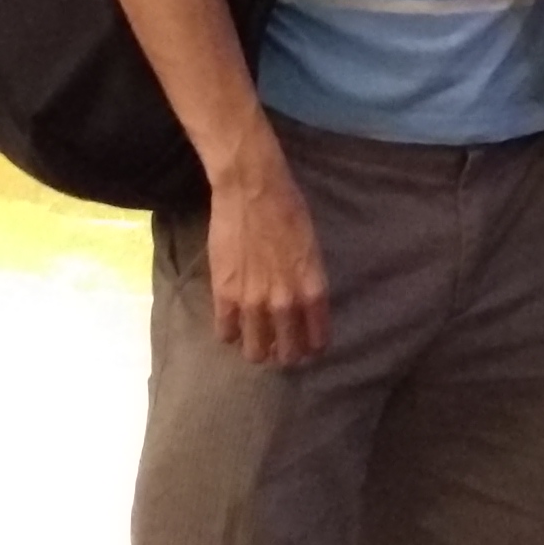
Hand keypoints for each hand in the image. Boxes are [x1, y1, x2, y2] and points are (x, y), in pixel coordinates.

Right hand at [206, 134, 329, 366]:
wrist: (252, 190)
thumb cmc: (288, 210)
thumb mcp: (311, 249)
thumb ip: (307, 281)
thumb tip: (303, 304)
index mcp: (312, 289)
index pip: (318, 338)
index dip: (313, 347)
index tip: (308, 346)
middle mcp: (286, 303)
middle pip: (288, 353)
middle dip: (287, 354)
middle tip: (281, 345)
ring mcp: (253, 303)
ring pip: (256, 351)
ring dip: (258, 350)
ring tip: (256, 340)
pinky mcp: (225, 296)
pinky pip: (226, 334)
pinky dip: (230, 335)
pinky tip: (233, 325)